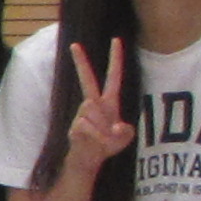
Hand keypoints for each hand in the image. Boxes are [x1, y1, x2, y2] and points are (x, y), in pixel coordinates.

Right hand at [65, 38, 136, 168]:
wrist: (88, 160)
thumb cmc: (107, 145)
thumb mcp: (125, 138)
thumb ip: (125, 131)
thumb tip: (116, 126)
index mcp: (108, 102)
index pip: (113, 77)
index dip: (116, 60)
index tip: (116, 40)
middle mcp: (94, 104)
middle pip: (87, 79)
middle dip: (81, 62)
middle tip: (74, 44)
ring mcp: (82, 114)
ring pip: (91, 110)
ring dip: (101, 128)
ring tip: (102, 140)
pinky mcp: (75, 126)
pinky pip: (87, 127)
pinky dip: (96, 137)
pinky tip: (95, 143)